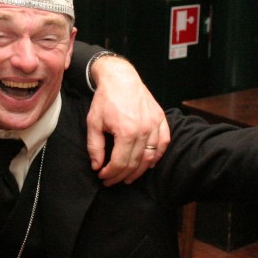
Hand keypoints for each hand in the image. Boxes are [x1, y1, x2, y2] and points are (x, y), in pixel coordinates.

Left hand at [85, 55, 170, 184]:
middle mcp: (144, 130)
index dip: (110, 173)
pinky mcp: (160, 119)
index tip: (102, 176)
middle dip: (121, 175)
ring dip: (139, 171)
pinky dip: (158, 156)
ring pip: (150, 157)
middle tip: (111, 180)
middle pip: (135, 163)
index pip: (120, 163)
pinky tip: (149, 164)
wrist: (120, 78)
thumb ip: (94, 146)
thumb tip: (97, 166)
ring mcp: (154, 124)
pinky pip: (163, 143)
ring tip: (128, 177)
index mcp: (126, 131)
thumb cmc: (106, 99)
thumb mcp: (93, 123)